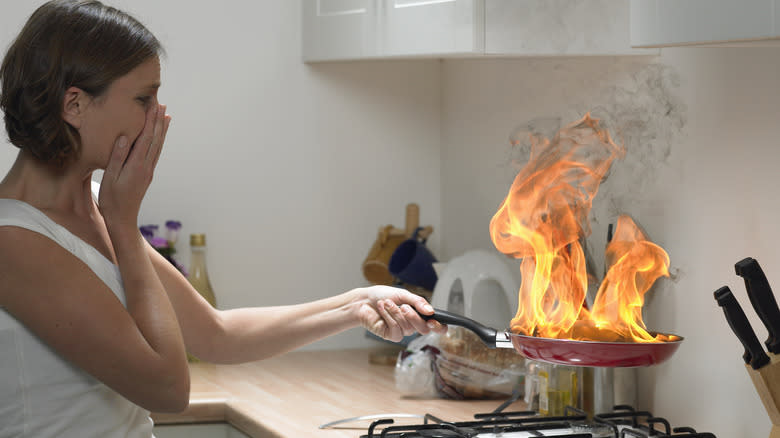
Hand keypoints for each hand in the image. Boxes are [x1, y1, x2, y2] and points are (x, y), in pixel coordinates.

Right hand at [99, 103, 170, 229]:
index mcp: (137, 166)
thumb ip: (117, 157)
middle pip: (155, 139)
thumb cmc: (112, 200)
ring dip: (161, 129)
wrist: (123, 220)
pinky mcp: (147, 174)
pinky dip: (158, 141)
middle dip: (158, 121)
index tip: (153, 105)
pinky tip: (159, 136)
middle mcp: (146, 167)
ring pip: (157, 146)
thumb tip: (125, 137)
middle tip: (161, 103)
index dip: (149, 120)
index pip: (145, 138)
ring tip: (165, 115)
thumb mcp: (109, 178)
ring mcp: (148, 171)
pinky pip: (155, 153)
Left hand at [355, 285, 445, 342]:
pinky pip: (395, 329)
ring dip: (396, 313)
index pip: (436, 326)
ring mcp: (402, 331)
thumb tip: (430, 311)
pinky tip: (382, 309)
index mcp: (419, 314)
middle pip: (424, 329)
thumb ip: (418, 302)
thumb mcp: (403, 295)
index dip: (439, 327)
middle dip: (413, 317)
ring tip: (387, 303)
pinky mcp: (391, 335)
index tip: (433, 321)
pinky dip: (388, 316)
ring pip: (408, 328)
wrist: (364, 300)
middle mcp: (413, 325)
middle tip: (403, 306)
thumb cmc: (383, 295)